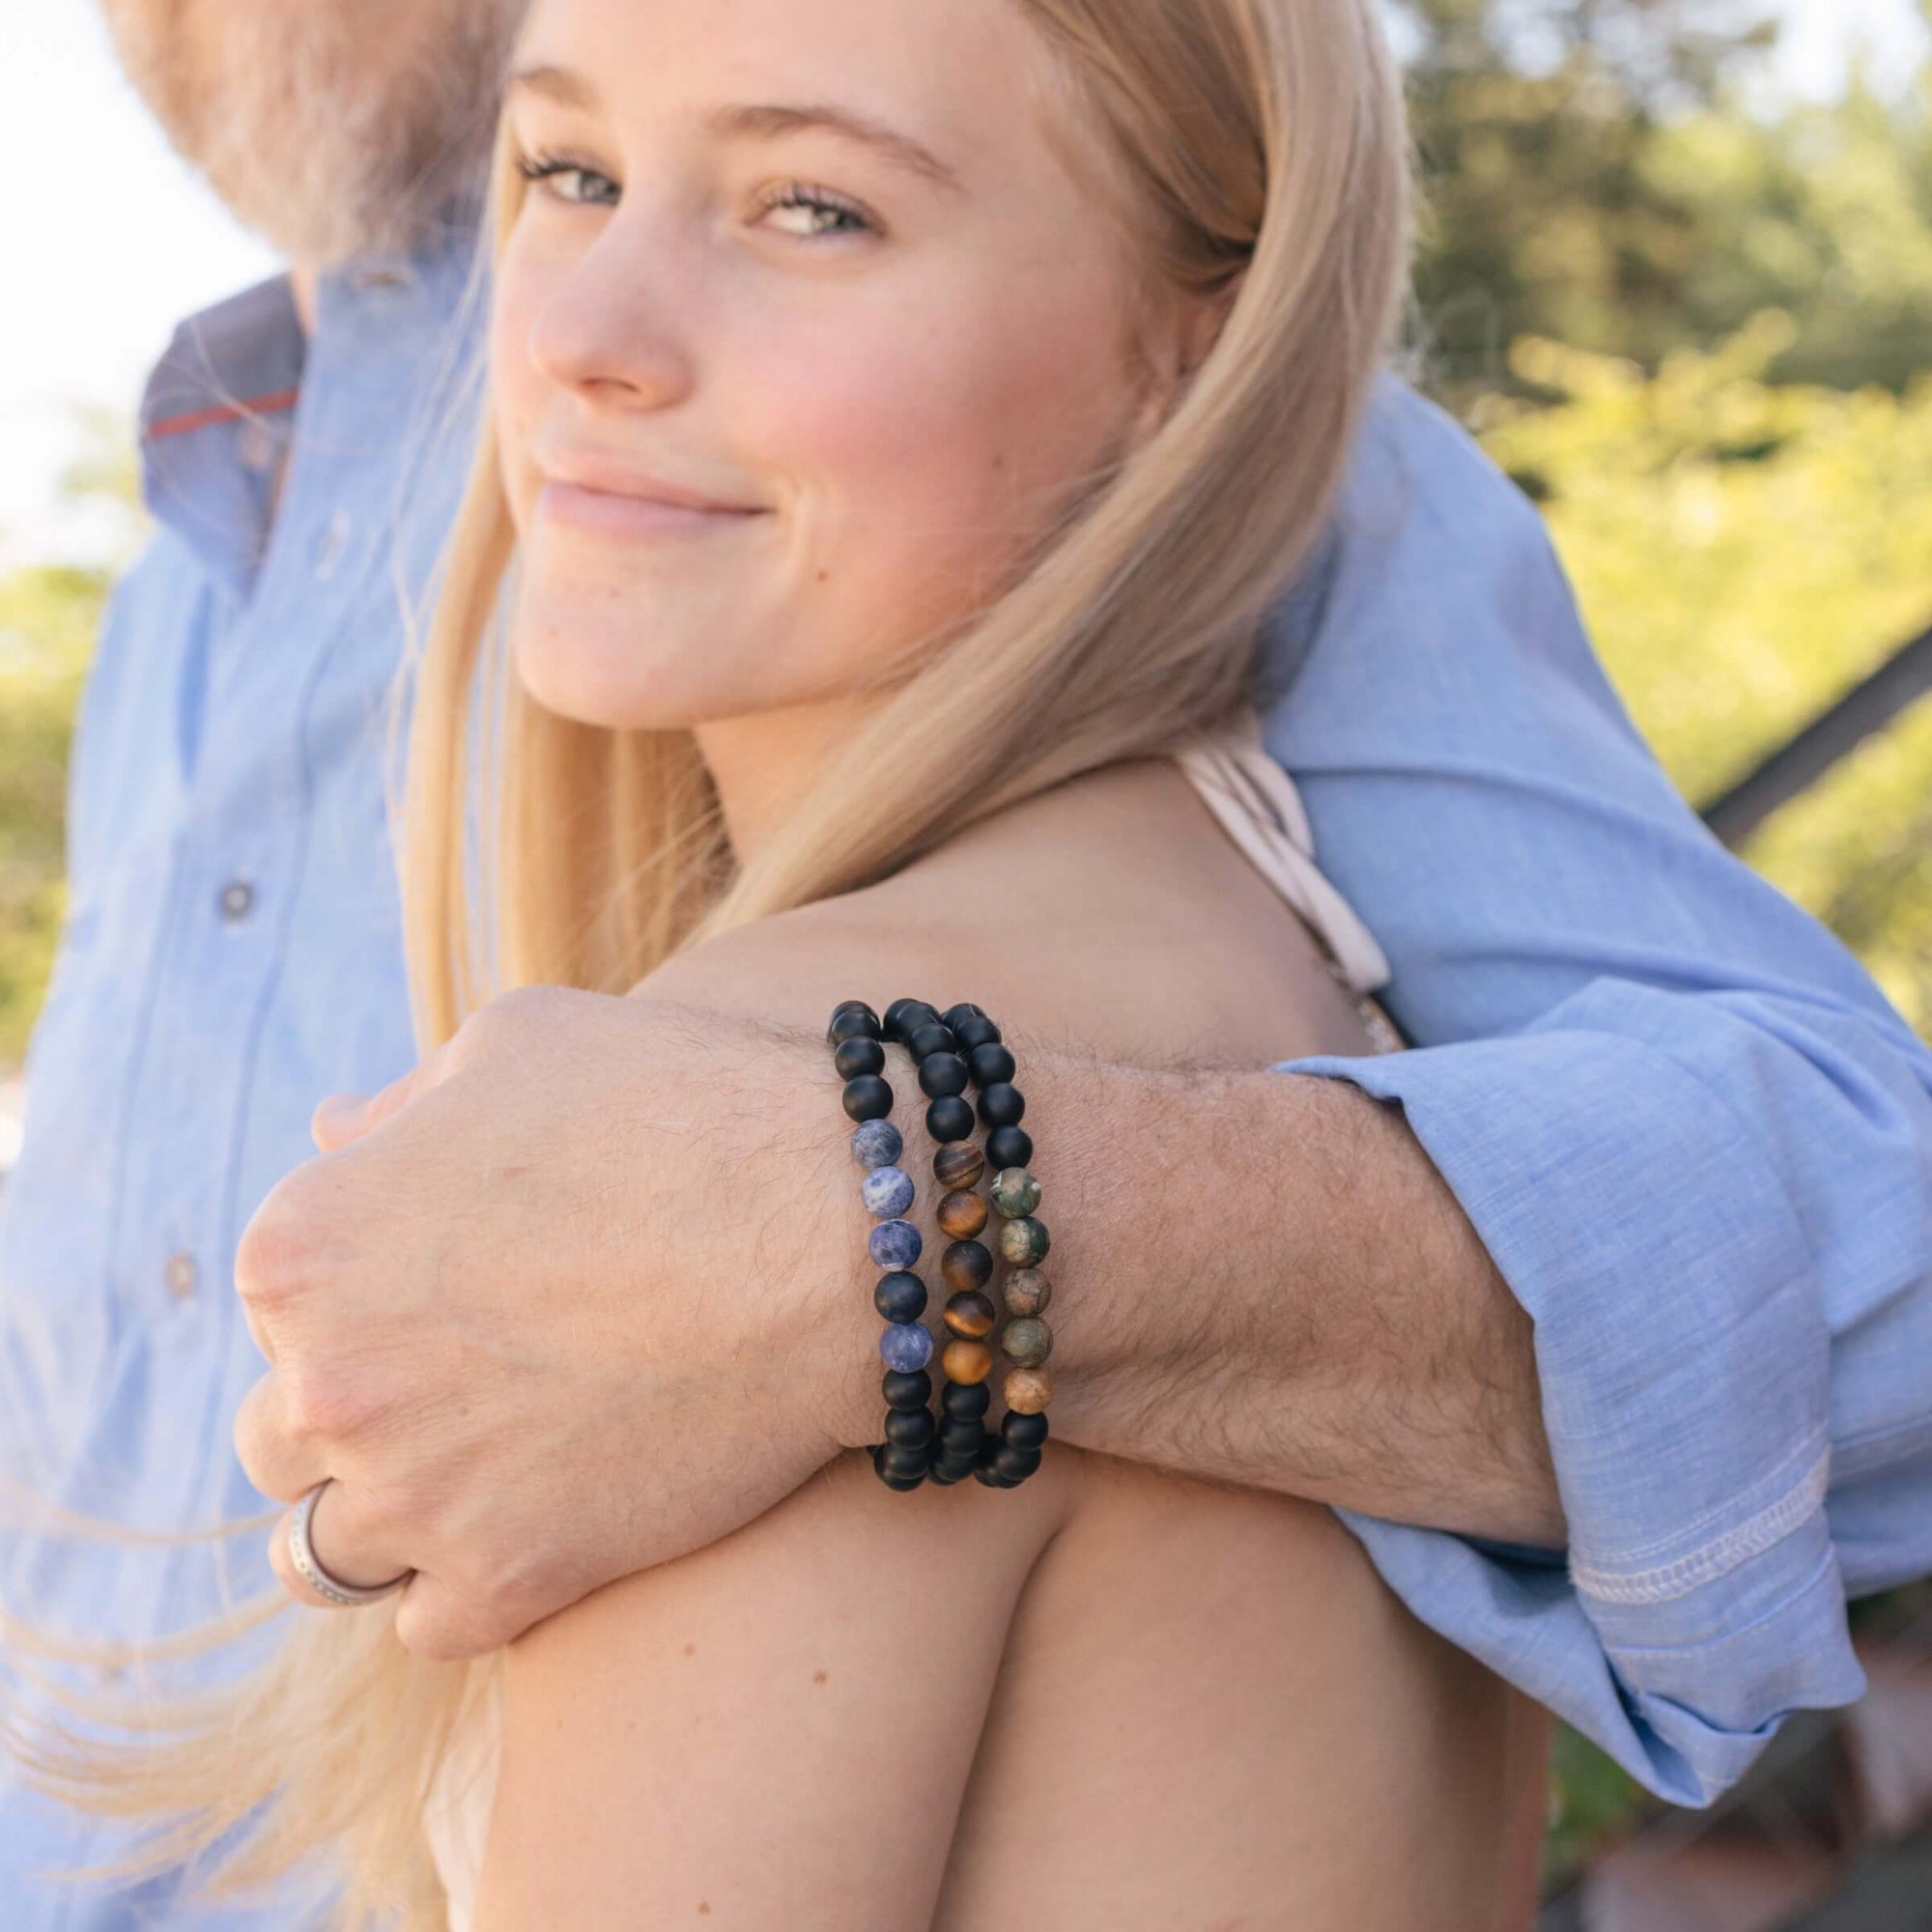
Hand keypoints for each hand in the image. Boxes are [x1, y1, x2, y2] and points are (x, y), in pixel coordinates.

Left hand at [233, 987, 874, 1658]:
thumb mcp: (521, 1045)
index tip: (454, 1289)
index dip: (366, 1294)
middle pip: (282, 1436)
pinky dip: (471, 1584)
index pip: (277, 1306)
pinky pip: (428, 1623)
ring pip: (326, 1553)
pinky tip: (540, 1523)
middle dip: (360, 1411)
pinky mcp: (511, 1581)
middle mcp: (330, 1381)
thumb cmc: (688, 1108)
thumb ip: (402, 1105)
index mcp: (305, 1245)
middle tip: (470, 1381)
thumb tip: (335, 1138)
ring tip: (483, 1473)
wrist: (844, 1230)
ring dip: (389, 1517)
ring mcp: (416, 1496)